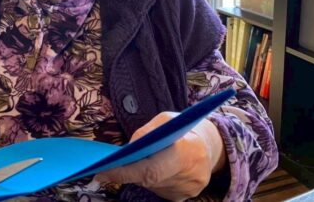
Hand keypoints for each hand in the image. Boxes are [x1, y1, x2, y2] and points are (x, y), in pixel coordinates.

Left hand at [95, 112, 225, 200]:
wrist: (209, 147)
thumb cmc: (183, 129)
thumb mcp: (166, 120)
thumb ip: (146, 132)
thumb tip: (127, 148)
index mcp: (187, 152)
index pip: (151, 169)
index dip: (125, 172)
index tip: (103, 171)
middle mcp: (190, 175)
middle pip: (149, 180)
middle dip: (125, 173)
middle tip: (104, 170)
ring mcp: (189, 190)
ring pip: (152, 186)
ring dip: (136, 176)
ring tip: (122, 165)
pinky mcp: (184, 198)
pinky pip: (158, 191)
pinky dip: (148, 181)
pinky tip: (142, 170)